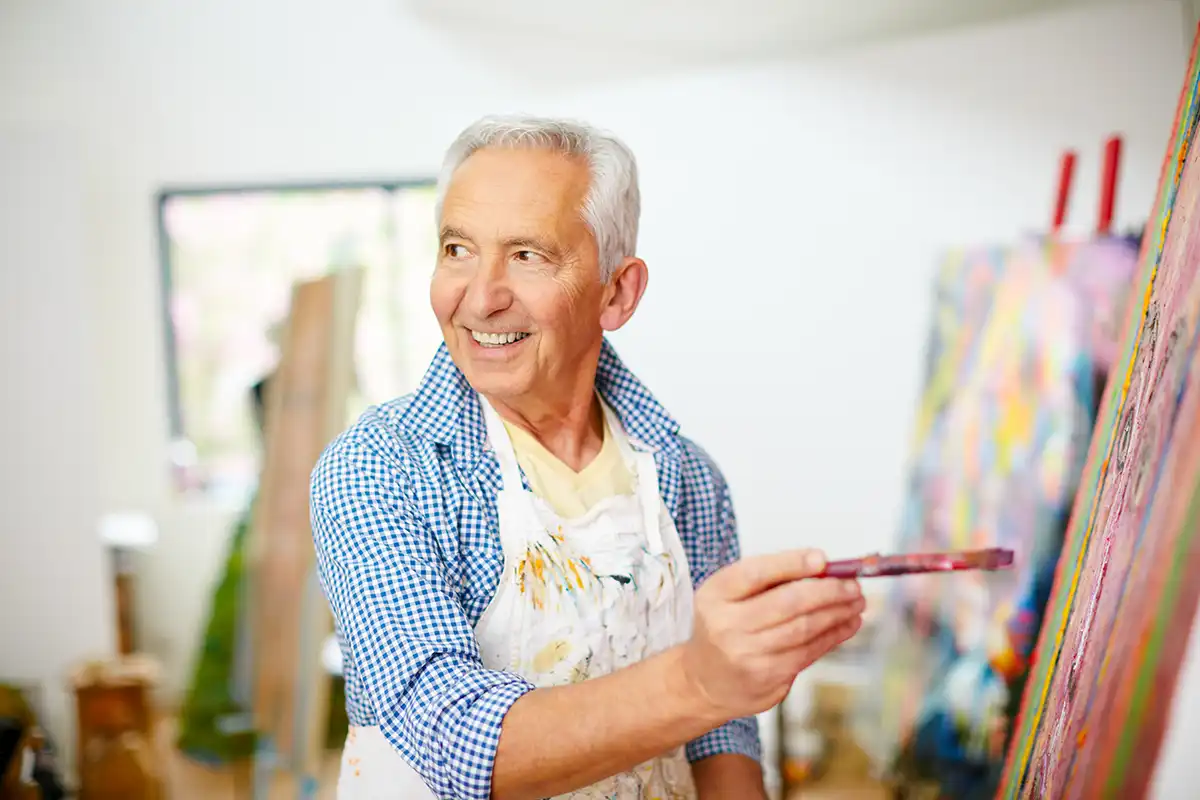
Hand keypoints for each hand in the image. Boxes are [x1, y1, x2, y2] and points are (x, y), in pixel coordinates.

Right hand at [682, 549, 864, 719]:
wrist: (705, 680)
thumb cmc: (725, 627)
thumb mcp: (729, 595)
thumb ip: (768, 579)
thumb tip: (821, 567)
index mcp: (716, 595)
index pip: (756, 573)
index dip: (792, 563)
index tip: (822, 559)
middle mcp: (727, 625)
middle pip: (787, 603)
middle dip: (828, 591)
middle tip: (852, 584)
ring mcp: (747, 654)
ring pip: (803, 629)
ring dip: (837, 613)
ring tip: (856, 602)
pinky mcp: (767, 677)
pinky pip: (808, 652)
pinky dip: (833, 636)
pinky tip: (846, 624)